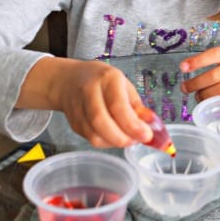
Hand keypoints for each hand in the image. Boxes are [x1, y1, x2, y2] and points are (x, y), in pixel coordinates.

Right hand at [18, 57, 152, 147]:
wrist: (68, 80)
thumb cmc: (102, 81)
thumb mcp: (124, 85)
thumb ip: (137, 106)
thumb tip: (151, 126)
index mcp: (107, 78)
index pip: (117, 105)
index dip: (132, 124)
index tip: (147, 136)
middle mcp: (89, 91)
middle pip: (101, 122)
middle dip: (122, 138)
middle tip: (137, 140)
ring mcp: (78, 108)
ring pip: (95, 135)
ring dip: (115, 142)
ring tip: (128, 138)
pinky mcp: (73, 123)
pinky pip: (91, 139)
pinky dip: (106, 142)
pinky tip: (115, 136)